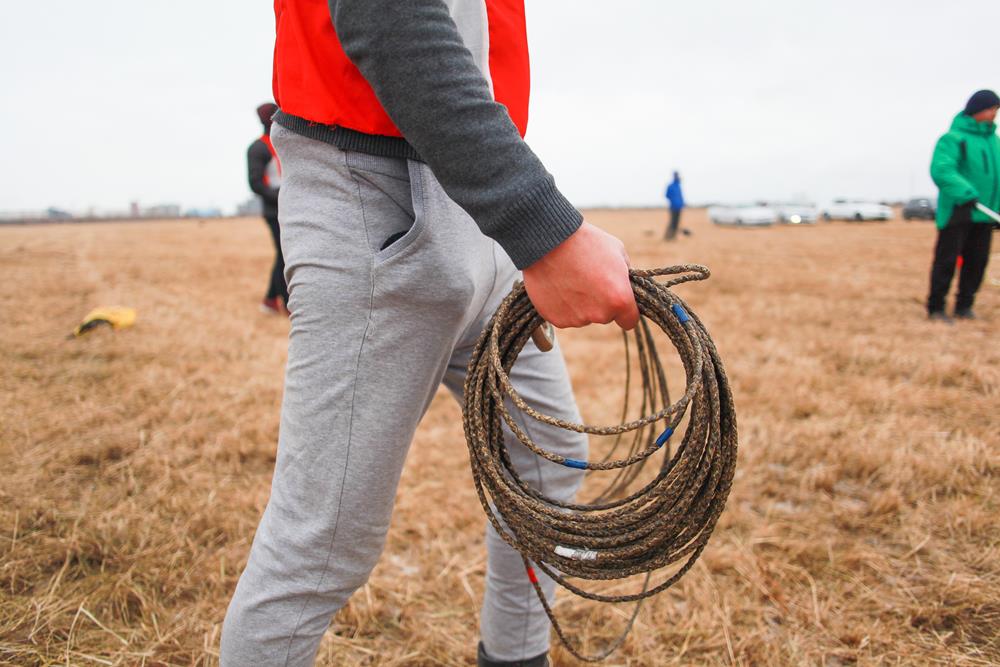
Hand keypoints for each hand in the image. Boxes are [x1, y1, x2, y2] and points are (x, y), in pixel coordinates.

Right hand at [522, 222, 639, 329]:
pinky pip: (564, 316)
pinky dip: (562, 305)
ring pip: (583, 316)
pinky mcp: (556, 319)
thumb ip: (624, 274)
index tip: (618, 301)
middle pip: (605, 316)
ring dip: (580, 303)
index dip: (625, 311)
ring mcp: (576, 319)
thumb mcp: (617, 251)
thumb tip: (623, 283)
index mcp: (619, 299)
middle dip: (600, 302)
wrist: (548, 241)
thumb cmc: (585, 242)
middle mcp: (599, 314)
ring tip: (570, 279)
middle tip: (588, 280)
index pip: (629, 321)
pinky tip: (558, 286)